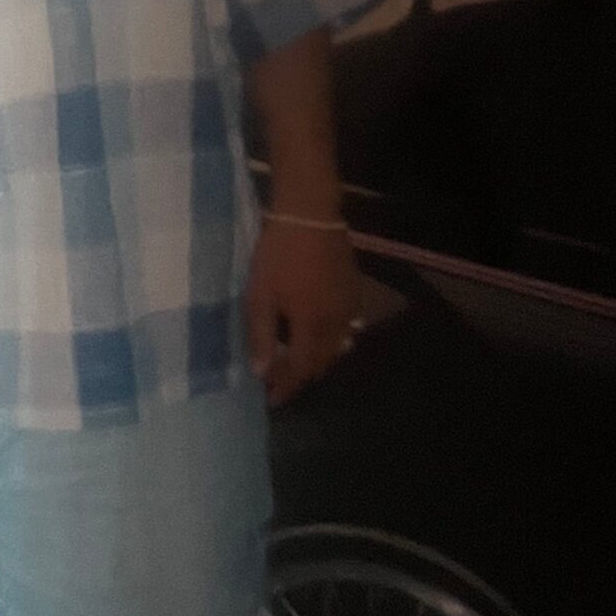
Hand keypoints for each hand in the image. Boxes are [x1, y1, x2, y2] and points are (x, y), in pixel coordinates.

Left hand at [245, 216, 361, 406]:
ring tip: (298, 363)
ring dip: (318, 360)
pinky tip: (320, 336)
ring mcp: (349, 307)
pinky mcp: (354, 292)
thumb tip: (260, 371)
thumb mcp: (260, 294)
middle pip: (321, 362)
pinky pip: (347, 328)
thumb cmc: (279, 254)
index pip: (300, 369)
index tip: (272, 400)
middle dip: (301, 376)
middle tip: (281, 381)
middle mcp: (336, 324)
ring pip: (337, 347)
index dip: (286, 386)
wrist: (309, 216)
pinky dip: (332, 341)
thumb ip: (260, 334)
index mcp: (311, 326)